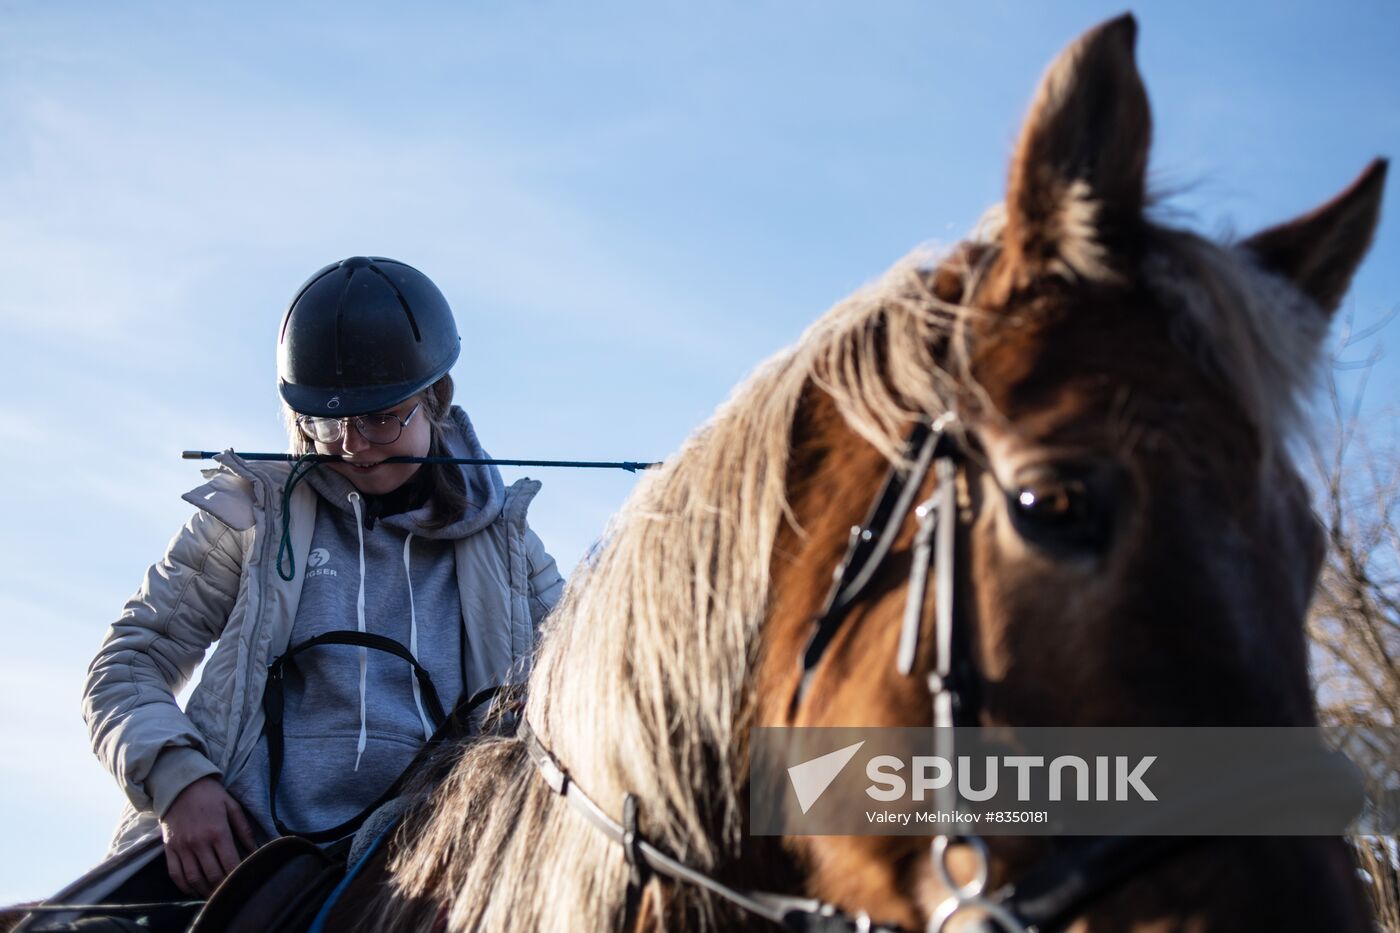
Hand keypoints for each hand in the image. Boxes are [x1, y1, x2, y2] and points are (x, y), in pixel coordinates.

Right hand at [159, 776, 256, 895]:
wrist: (180, 785)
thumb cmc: (210, 795)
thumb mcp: (232, 806)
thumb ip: (244, 829)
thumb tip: (255, 849)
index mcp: (217, 832)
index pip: (230, 863)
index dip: (237, 877)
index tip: (242, 882)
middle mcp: (199, 842)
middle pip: (212, 875)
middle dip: (222, 887)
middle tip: (230, 892)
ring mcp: (182, 847)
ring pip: (193, 878)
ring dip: (204, 890)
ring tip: (213, 894)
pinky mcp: (169, 849)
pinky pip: (175, 874)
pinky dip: (184, 886)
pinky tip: (193, 890)